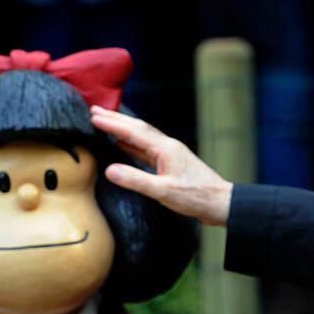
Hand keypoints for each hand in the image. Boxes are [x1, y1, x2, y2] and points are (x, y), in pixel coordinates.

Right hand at [90, 106, 232, 225]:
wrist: (220, 203)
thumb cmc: (196, 197)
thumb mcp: (163, 191)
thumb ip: (136, 180)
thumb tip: (109, 170)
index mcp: (165, 149)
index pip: (133, 132)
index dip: (112, 124)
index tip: (93, 116)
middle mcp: (168, 147)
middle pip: (137, 128)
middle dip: (116, 119)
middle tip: (94, 110)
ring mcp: (170, 154)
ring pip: (142, 137)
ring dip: (123, 129)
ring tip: (105, 122)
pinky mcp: (172, 164)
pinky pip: (147, 149)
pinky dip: (132, 144)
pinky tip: (124, 145)